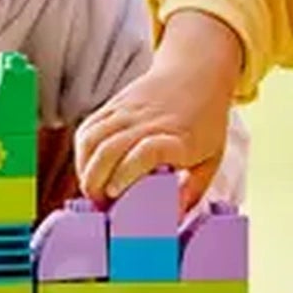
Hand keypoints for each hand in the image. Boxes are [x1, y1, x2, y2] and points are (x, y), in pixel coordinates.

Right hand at [76, 14, 243, 206]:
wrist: (197, 72)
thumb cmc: (205, 121)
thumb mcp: (211, 158)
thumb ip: (192, 191)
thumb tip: (171, 220)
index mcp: (178, 137)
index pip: (146, 151)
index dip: (126, 173)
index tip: (115, 194)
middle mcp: (150, 121)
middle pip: (110, 148)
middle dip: (96, 181)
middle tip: (100, 205)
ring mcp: (128, 110)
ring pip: (92, 138)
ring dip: (84, 169)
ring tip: (92, 191)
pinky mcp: (114, 105)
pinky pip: (87, 128)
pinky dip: (81, 152)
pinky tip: (88, 169)